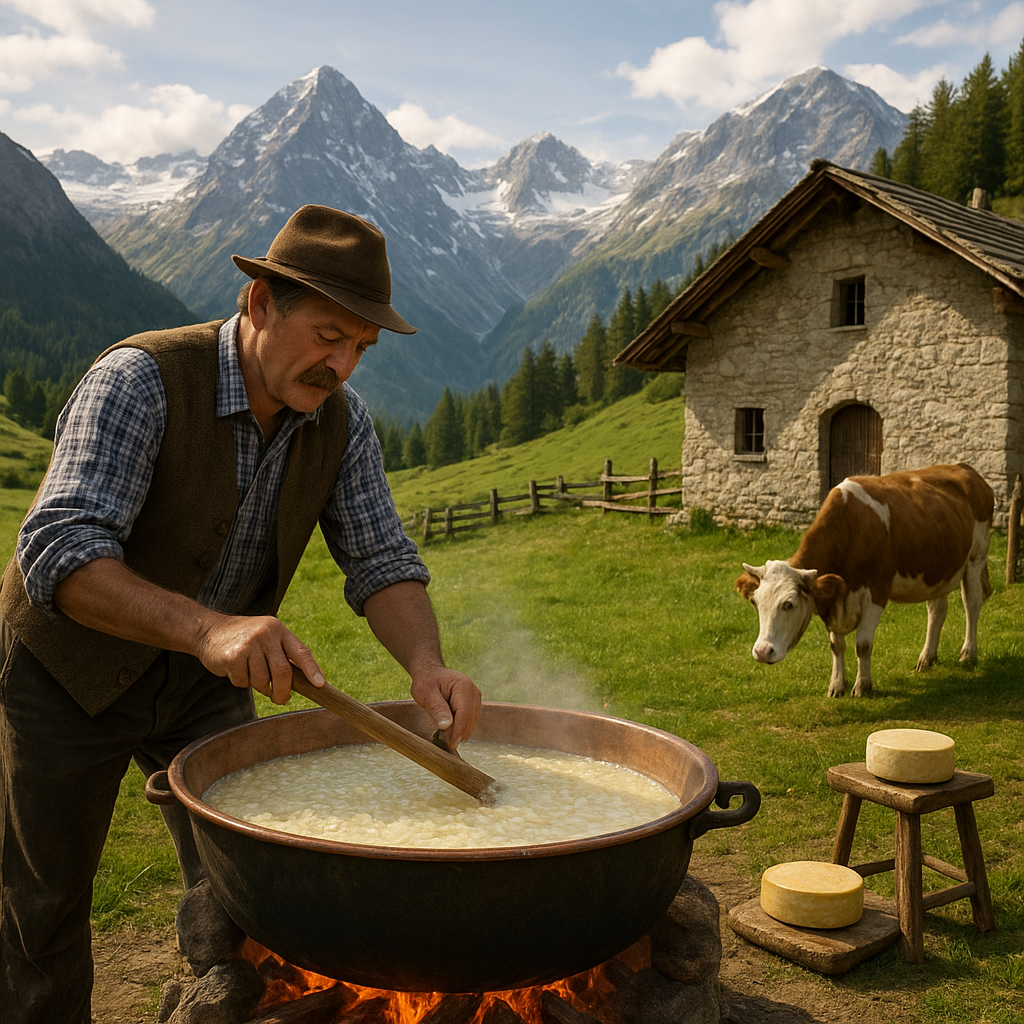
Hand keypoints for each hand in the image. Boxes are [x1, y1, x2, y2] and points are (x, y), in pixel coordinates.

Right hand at [194, 613, 324, 704]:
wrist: (208, 629)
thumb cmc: (243, 638)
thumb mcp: (266, 636)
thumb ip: (282, 653)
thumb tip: (304, 680)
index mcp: (278, 629)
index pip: (301, 651)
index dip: (312, 669)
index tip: (320, 684)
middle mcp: (266, 634)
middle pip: (283, 671)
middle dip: (283, 691)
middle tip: (281, 699)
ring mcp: (249, 644)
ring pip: (263, 680)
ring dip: (259, 686)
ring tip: (251, 676)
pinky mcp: (233, 656)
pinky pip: (244, 681)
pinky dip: (241, 682)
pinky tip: (235, 670)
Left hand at [409, 667, 480, 749]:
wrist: (431, 673)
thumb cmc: (427, 682)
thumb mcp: (426, 693)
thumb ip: (437, 708)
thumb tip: (446, 726)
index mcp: (463, 685)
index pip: (464, 713)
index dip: (459, 731)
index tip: (451, 744)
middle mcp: (473, 691)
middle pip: (471, 719)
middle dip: (460, 733)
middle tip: (446, 744)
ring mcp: (475, 697)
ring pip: (472, 721)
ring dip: (462, 732)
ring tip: (447, 739)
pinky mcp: (474, 704)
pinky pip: (471, 720)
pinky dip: (462, 728)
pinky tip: (451, 732)